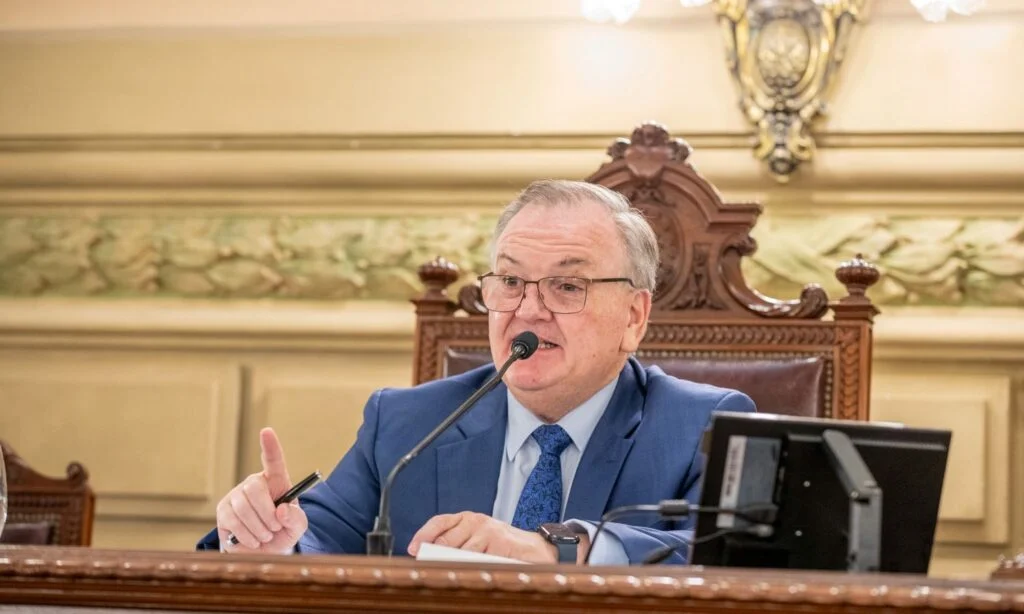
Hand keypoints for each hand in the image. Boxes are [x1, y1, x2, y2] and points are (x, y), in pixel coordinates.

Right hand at [216, 427, 307, 553]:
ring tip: (265, 536)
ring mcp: (236, 495)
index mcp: (276, 481)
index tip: (267, 431)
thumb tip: (281, 509)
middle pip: (254, 488)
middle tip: (275, 528)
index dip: (270, 445)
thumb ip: (295, 518)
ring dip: (258, 528)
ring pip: (243, 507)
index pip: (273, 460)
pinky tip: (253, 540)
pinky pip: (232, 520)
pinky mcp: (223, 510)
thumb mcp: (297, 527)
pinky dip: (246, 535)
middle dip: (267, 513)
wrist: (263, 553)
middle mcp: (254, 484)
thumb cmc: (282, 533)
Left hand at [408, 512, 587, 563]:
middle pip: (446, 540)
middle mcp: (477, 521)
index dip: (424, 535)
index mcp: (468, 518)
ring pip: (461, 552)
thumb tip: (429, 556)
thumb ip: (457, 544)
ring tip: (452, 574)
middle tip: (430, 568)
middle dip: (435, 556)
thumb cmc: (503, 546)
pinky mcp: (501, 543)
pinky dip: (474, 568)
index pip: (439, 522)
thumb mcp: (477, 540)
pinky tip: (474, 572)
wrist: (537, 549)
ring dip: (454, 565)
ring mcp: (489, 531)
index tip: (413, 549)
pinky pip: (479, 559)